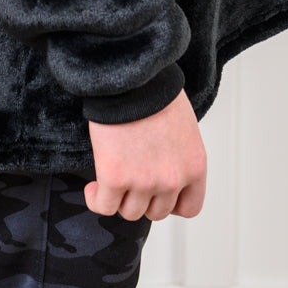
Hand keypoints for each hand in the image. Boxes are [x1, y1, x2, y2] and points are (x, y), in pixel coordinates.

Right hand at [84, 88, 206, 221]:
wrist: (132, 76)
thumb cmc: (155, 92)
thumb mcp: (183, 128)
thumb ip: (178, 157)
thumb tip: (162, 170)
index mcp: (194, 167)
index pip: (189, 208)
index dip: (170, 203)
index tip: (157, 191)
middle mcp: (172, 180)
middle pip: (155, 212)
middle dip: (142, 197)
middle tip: (131, 176)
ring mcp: (144, 182)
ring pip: (129, 211)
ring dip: (119, 197)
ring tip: (111, 178)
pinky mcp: (114, 178)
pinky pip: (103, 206)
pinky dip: (96, 200)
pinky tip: (93, 187)